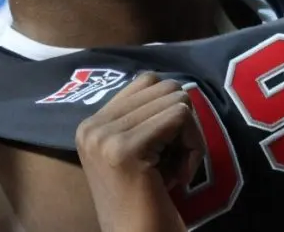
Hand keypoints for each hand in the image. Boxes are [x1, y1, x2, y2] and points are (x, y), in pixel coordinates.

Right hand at [75, 73, 204, 191]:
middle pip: (164, 87)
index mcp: (90, 123)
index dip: (169, 110)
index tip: (165, 148)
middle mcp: (91, 126)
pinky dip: (192, 146)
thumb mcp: (140, 151)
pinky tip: (179, 177)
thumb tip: (175, 84)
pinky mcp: (124, 149)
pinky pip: (180, 117)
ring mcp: (104, 137)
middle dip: (182, 122)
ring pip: (176, 100)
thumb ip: (145, 116)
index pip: (147, 81)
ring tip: (174, 170)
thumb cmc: (149, 203)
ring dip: (189, 137)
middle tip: (174, 162)